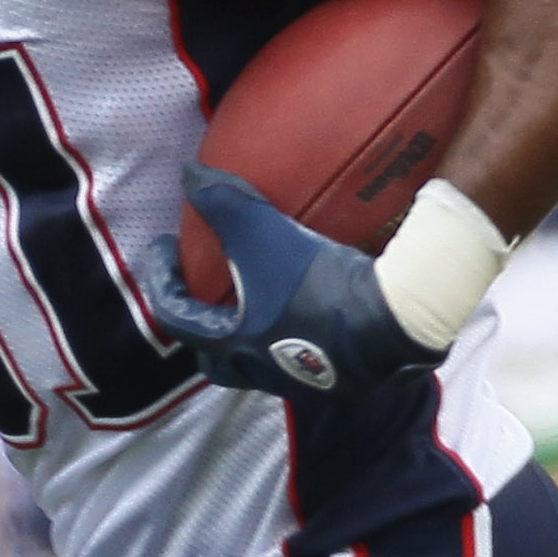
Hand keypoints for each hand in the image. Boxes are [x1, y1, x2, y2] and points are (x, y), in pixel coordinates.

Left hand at [143, 165, 440, 400]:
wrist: (395, 317)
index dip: (162, 280)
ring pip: (259, 366)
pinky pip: (304, 364)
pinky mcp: (341, 381)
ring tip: (258, 305)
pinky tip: (308, 316)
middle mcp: (262, 371)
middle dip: (205, 331)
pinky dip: (293, 341)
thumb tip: (189, 174)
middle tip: (207, 298)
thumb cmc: (318, 281)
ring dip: (250, 339)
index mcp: (234, 343)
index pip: (175, 317)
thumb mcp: (264, 232)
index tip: (164, 250)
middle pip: (215, 361)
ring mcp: (303, 382)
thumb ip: (224, 202)